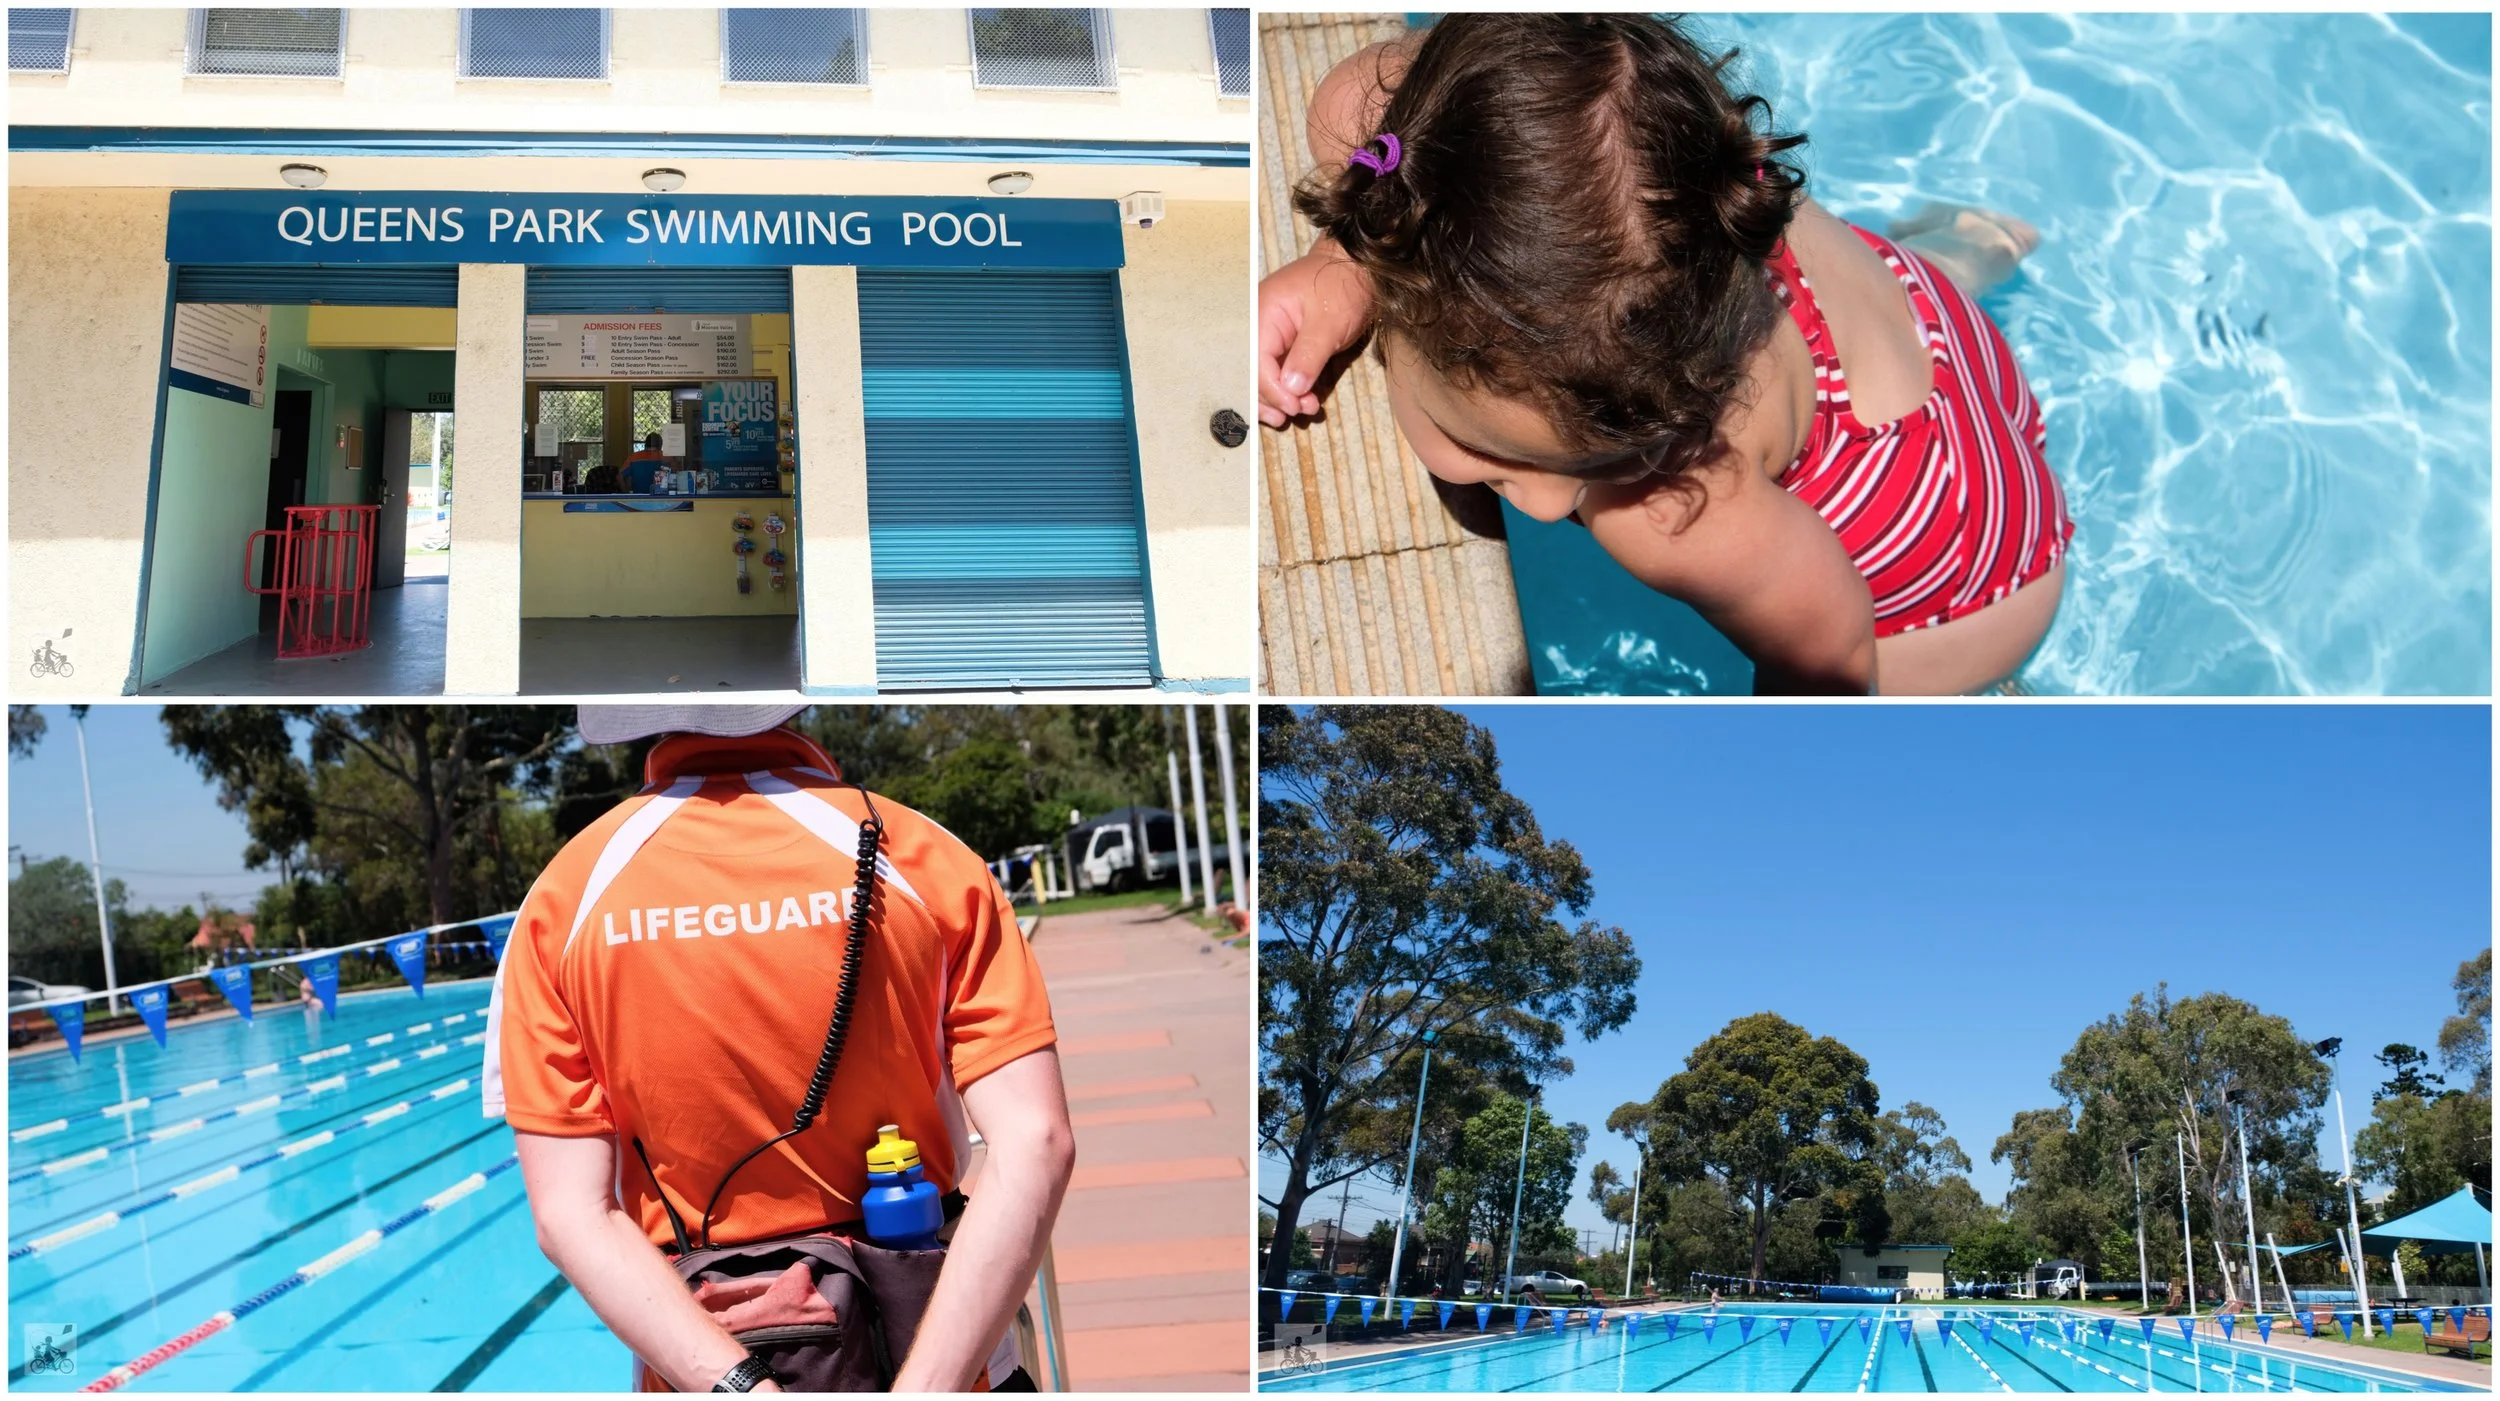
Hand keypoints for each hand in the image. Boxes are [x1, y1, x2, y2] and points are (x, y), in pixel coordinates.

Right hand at [1257, 241, 1374, 426]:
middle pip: (1251, 374)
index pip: (1256, 363)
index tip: (1294, 406)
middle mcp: (1257, 326)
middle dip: (1274, 398)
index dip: (1273, 390)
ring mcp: (1268, 336)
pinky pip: (1274, 372)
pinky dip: (1285, 389)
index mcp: (1262, 315)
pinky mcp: (1280, 344)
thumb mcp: (1329, 323)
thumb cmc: (1341, 287)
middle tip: (1300, 410)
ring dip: (1279, 398)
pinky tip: (1301, 400)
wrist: (1354, 269)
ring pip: (1260, 377)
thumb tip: (1291, 389)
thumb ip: (1308, 356)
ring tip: (1303, 409)